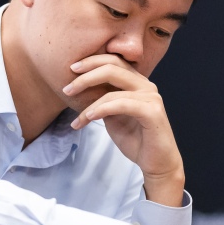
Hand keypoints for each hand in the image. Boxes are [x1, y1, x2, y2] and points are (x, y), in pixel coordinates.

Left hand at [65, 54, 183, 205]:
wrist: (156, 163)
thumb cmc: (136, 140)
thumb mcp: (113, 116)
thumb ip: (103, 100)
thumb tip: (80, 89)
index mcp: (138, 82)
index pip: (113, 61)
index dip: (91, 61)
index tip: (71, 70)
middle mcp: (146, 85)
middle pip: (112, 67)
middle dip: (86, 76)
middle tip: (67, 89)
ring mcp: (151, 97)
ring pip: (113, 89)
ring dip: (90, 103)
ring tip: (77, 118)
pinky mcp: (153, 112)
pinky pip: (122, 104)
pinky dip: (102, 109)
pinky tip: (89, 118)